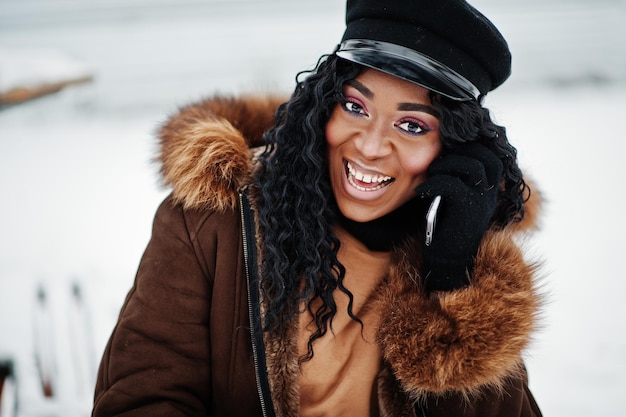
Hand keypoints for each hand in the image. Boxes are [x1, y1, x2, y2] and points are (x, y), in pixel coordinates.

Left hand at [414, 143, 502, 291]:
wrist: (448, 260)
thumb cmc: (445, 226)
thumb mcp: (452, 197)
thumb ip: (455, 176)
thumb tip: (440, 149)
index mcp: (489, 187)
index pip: (490, 153)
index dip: (469, 145)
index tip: (446, 147)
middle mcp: (491, 192)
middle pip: (485, 155)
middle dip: (460, 150)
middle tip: (438, 158)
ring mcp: (483, 201)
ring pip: (472, 167)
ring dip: (446, 165)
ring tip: (430, 173)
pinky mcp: (469, 210)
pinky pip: (452, 185)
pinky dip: (433, 183)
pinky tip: (421, 191)